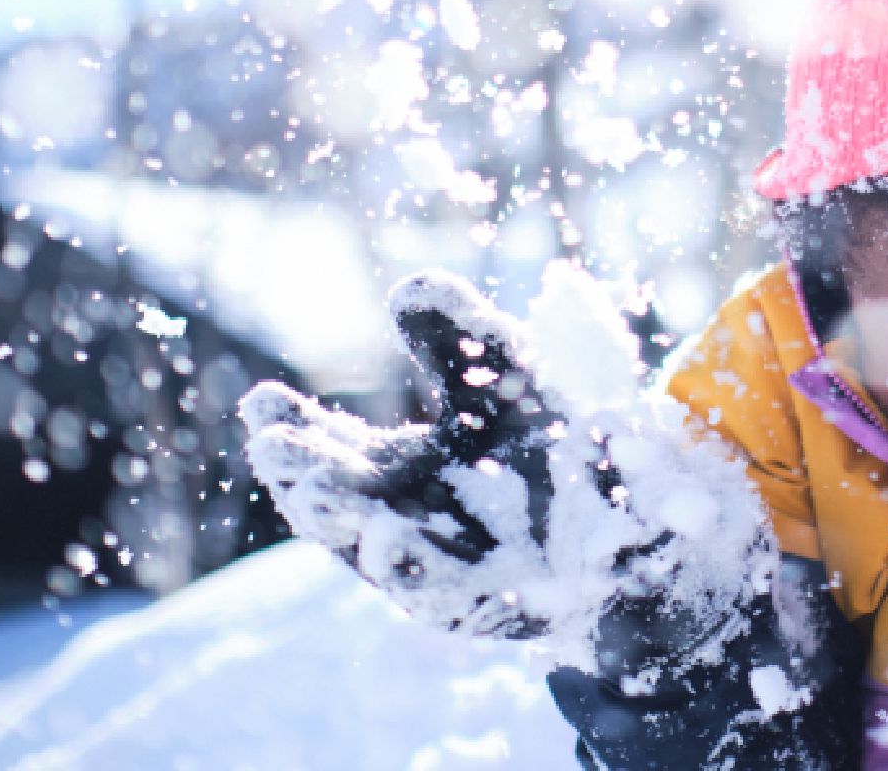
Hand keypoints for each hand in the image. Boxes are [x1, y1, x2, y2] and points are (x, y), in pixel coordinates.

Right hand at [241, 272, 569, 635]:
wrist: (624, 527)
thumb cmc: (546, 449)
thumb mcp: (505, 378)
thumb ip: (462, 336)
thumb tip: (410, 287)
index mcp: (385, 467)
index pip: (320, 444)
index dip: (287, 424)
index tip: (262, 401)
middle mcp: (394, 517)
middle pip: (331, 496)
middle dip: (299, 470)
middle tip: (273, 441)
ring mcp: (432, 564)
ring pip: (370, 545)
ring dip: (340, 520)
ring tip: (315, 491)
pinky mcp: (479, 600)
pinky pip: (436, 589)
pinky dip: (410, 566)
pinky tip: (388, 541)